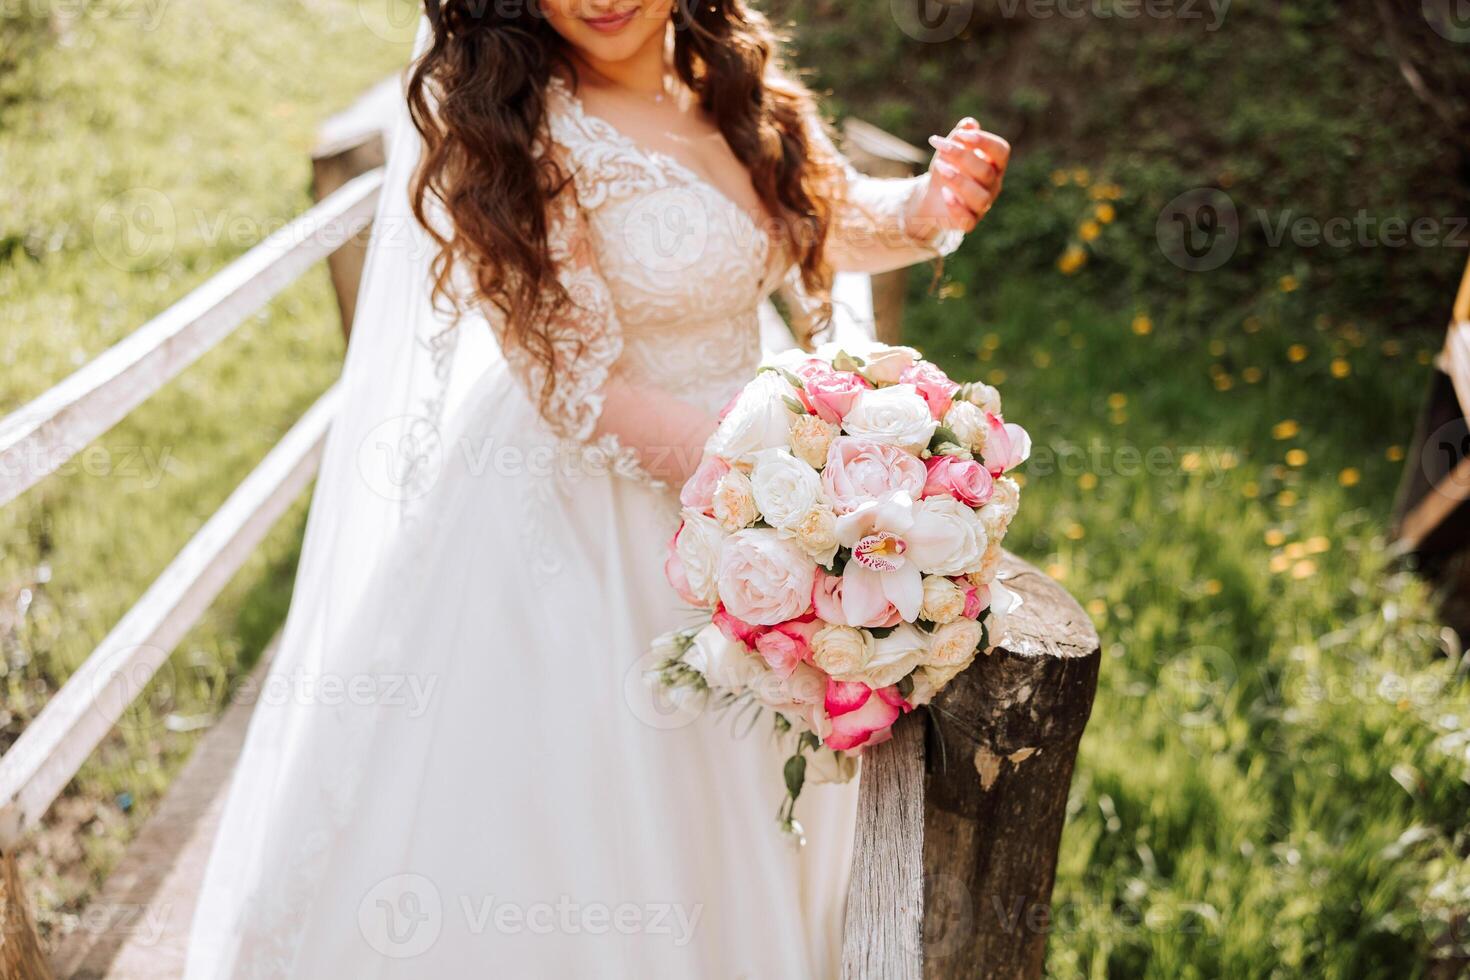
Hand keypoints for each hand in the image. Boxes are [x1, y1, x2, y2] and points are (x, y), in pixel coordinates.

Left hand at [912, 118, 1010, 233]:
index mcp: (995, 164)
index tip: (962, 134)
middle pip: (986, 172)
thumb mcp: (950, 149)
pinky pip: (969, 220)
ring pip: (981, 197)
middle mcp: (993, 185)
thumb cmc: (948, 167)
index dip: (985, 142)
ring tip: (940, 168)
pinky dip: (956, 207)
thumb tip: (969, 123)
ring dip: (959, 181)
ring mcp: (983, 205)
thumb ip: (960, 137)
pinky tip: (944, 193)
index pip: (1001, 151)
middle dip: (962, 156)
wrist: (933, 196)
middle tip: (940, 146)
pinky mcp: (969, 222)